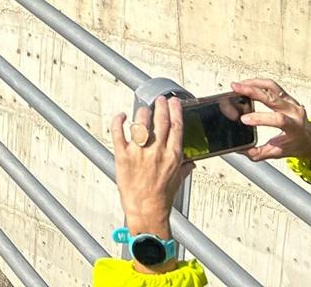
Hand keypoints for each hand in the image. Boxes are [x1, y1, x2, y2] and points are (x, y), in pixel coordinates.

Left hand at [111, 97, 191, 242]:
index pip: (176, 127)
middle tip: (160, 99)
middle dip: (160, 106)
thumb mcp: (178, 180)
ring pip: (141, 123)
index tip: (174, 102)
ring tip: (143, 109)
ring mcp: (139, 152)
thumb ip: (184, 167)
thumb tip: (192, 162)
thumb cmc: (161, 197)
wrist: (146, 210)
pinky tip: (122, 115)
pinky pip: (118, 132)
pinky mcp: (122, 155)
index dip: (175, 111)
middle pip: (160, 121)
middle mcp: (156, 151)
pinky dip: (119, 121)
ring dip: (142, 113)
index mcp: (172, 156)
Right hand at [235, 78, 310, 164]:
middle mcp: (294, 112)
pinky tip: (246, 84)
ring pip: (272, 87)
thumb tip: (240, 150)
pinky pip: (272, 85)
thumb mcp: (278, 152)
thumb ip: (259, 153)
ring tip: (238, 85)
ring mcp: (291, 102)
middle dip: (252, 92)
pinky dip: (257, 82)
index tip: (243, 119)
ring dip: (253, 84)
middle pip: (273, 97)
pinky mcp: (286, 96)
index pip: (279, 119)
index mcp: (295, 128)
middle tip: (235, 88)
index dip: (260, 118)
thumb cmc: (295, 145)